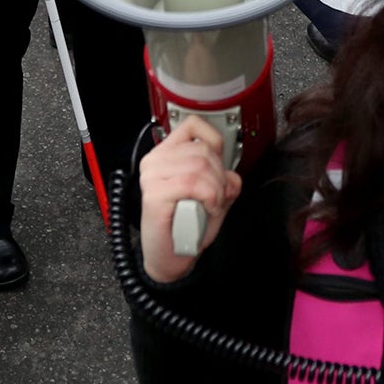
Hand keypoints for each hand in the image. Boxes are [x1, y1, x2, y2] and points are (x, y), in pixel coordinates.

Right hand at [137, 115, 239, 282]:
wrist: (171, 258)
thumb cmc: (187, 227)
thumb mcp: (213, 196)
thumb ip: (223, 178)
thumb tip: (231, 173)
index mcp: (167, 154)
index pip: (194, 125)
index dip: (216, 143)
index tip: (220, 166)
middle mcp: (156, 161)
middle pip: (203, 149)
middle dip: (220, 176)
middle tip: (218, 196)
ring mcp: (152, 176)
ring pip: (200, 166)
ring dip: (216, 189)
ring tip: (211, 205)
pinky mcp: (153, 195)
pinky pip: (192, 184)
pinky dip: (209, 198)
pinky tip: (206, 209)